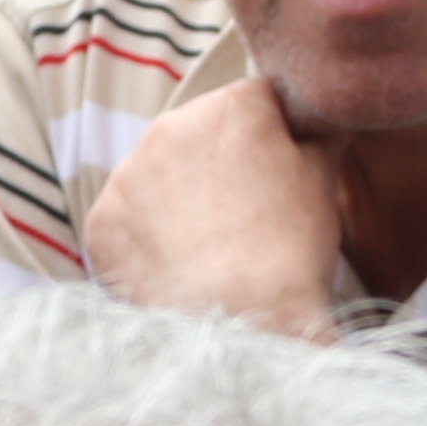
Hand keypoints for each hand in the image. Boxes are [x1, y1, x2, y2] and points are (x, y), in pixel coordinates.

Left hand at [82, 74, 345, 335]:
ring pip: (157, 176)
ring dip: (177, 200)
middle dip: (217, 165)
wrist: (241, 322)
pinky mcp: (102, 220)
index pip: (254, 103)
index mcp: (231, 106)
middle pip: (197, 135)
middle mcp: (170, 125)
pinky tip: (176, 267)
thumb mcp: (323, 180)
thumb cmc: (289, 251)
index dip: (271, 139)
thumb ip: (320, 133)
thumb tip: (323, 117)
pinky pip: (127, 220)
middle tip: (244, 217)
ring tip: (209, 248)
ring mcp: (127, 173)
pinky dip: (146, 239)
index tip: (278, 176)